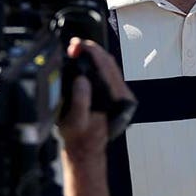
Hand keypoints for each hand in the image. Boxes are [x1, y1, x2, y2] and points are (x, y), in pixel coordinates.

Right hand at [57, 38, 133, 159]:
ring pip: (110, 66)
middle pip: (108, 62)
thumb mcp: (74, 121)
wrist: (86, 150)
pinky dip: (98, 64)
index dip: (90, 51)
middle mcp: (122, 95)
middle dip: (91, 50)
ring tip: (78, 50)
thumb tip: (82, 79)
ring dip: (94, 56)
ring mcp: (122, 95)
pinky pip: (110, 73)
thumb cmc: (78, 136)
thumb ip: (79, 101)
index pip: (104, 65)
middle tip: (74, 45)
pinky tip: (87, 62)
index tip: (76, 45)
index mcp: (113, 98)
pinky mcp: (118, 96)